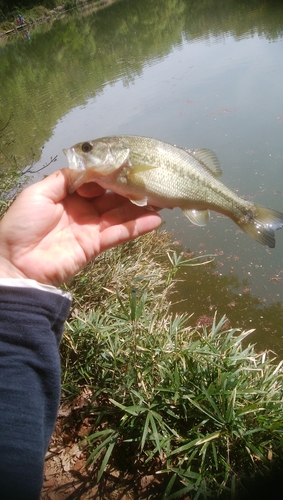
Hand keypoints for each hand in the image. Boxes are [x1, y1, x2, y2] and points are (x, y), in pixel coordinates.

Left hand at [0, 169, 160, 285]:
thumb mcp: (39, 193)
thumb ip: (66, 178)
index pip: (96, 180)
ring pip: (121, 214)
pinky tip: (156, 219)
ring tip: (164, 199)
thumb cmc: (23, 224)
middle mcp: (83, 209)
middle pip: (112, 197)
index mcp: (68, 194)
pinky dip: (138, 227)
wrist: (16, 263)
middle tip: (155, 181)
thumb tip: (93, 169)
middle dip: (132, 189)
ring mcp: (91, 228)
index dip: (112, 173)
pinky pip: (120, 233)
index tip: (131, 165)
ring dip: (141, 207)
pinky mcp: (96, 245)